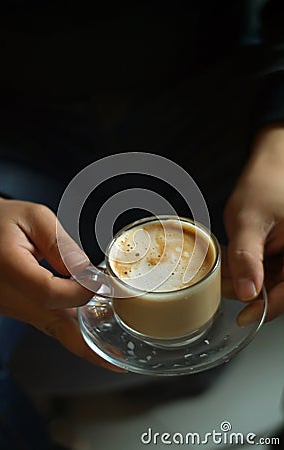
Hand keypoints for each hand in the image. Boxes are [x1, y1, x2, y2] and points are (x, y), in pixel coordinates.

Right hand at [0, 196, 122, 371]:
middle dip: (87, 343)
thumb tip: (87, 271)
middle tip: (116, 357)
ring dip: (82, 341)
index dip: (78, 292)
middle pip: (52, 323)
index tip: (101, 283)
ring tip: (112, 354)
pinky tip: (93, 336)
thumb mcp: (36, 218)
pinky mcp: (19, 308)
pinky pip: (49, 322)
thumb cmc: (5, 220)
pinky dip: (72, 330)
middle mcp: (6, 294)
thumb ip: (61, 245)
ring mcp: (11, 305)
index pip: (47, 292)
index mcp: (7, 267)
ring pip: (52, 328)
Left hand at [224, 125, 283, 324]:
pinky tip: (229, 263)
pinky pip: (262, 269)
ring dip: (242, 280)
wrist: (268, 167)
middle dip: (247, 291)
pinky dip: (244, 269)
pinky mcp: (278, 253)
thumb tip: (246, 292)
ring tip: (222, 272)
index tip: (244, 317)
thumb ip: (247, 258)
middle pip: (275, 289)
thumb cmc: (266, 186)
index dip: (265, 308)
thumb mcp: (250, 222)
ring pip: (266, 281)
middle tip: (223, 286)